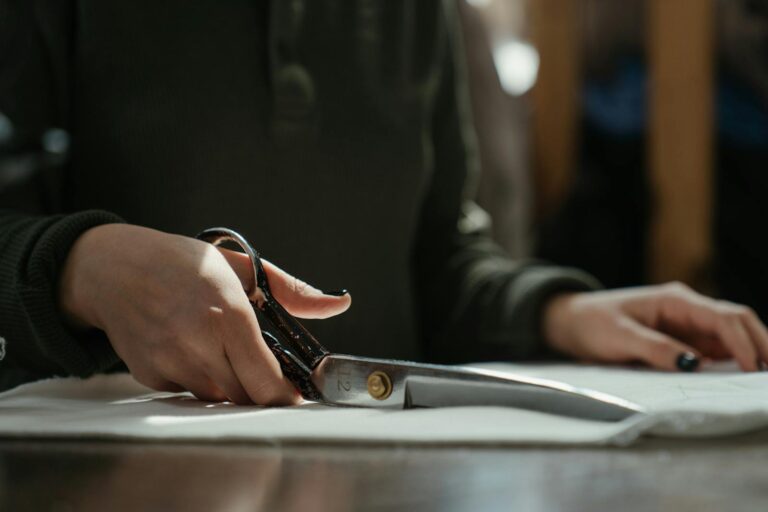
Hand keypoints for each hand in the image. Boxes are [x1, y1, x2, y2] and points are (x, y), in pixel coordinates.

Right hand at [59, 224, 350, 403]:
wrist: (112, 268)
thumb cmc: (181, 263)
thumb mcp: (242, 266)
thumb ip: (293, 291)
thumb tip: (340, 304)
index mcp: (229, 313)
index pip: (266, 380)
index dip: (286, 395)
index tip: (296, 394)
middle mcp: (199, 343)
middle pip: (246, 397)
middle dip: (260, 389)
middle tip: (263, 369)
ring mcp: (171, 361)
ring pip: (218, 397)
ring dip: (229, 383)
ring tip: (218, 346)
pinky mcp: (150, 375)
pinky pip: (188, 392)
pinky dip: (198, 379)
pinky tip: (189, 347)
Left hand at [543, 282, 767, 371]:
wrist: (570, 322)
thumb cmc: (592, 323)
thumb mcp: (619, 337)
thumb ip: (655, 348)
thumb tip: (693, 363)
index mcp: (675, 300)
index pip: (722, 316)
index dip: (743, 341)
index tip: (752, 367)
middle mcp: (687, 309)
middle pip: (737, 321)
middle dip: (761, 343)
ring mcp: (687, 325)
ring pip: (732, 336)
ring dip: (751, 352)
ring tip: (763, 378)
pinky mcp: (682, 341)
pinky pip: (715, 350)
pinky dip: (732, 361)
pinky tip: (742, 378)